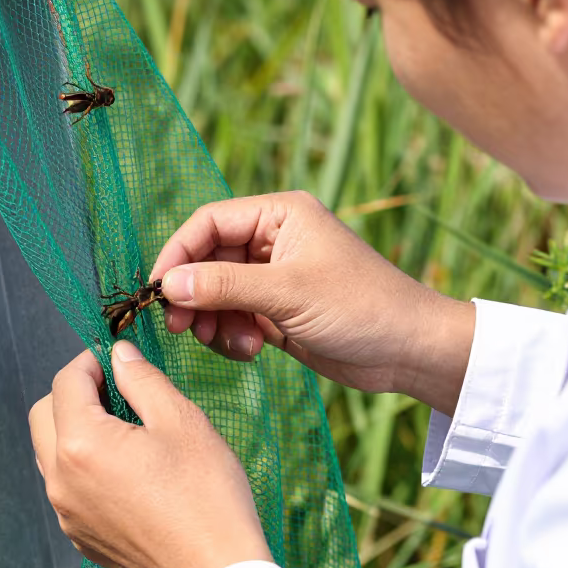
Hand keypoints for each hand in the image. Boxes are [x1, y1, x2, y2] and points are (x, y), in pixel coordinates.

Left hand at [29, 342, 271, 567]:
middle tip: (116, 389)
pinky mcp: (80, 537)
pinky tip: (125, 468)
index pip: (65, 382)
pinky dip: (82, 466)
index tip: (116, 359)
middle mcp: (60, 480)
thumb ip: (141, 378)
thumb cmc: (206, 495)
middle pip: (44, 414)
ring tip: (123, 428)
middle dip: (73, 393)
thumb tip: (119, 354)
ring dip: (73, 429)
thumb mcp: (180, 420)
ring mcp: (66, 513)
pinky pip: (66, 487)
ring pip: (50, 452)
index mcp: (81, 444)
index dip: (90, 360)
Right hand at [150, 191, 474, 415]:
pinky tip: (252, 350)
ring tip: (234, 343)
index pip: (208, 224)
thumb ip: (224, 285)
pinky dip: (232, 335)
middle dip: (193, 295)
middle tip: (180, 327)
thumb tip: (167, 285)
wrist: (410, 351)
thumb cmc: (360, 307)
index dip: (178, 255)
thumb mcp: (287, 293)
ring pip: (216, 293)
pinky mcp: (275, 310)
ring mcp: (273, 277)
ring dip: (214, 321)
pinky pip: (233, 317)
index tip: (157, 291)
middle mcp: (272, 240)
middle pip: (206, 260)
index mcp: (278, 215)